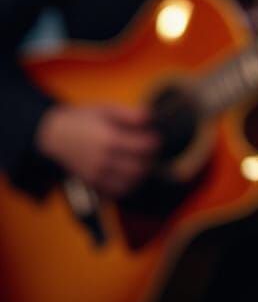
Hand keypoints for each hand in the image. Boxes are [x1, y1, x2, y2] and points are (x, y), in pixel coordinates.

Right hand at [35, 103, 160, 197]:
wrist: (54, 136)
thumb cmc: (83, 119)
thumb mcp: (106, 109)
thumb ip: (130, 115)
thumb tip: (152, 117)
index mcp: (109, 139)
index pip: (143, 147)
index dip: (155, 143)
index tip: (158, 138)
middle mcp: (103, 160)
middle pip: (139, 167)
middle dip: (151, 160)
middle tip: (154, 152)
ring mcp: (96, 174)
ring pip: (129, 183)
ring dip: (142, 174)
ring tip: (144, 163)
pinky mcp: (91, 183)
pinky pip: (115, 192)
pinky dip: (128, 186)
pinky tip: (131, 175)